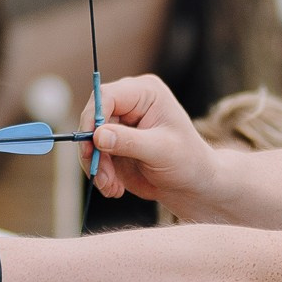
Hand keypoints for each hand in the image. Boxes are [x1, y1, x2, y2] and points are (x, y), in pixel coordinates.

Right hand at [83, 75, 226, 213]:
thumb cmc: (187, 161)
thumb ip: (129, 142)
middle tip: (100, 176)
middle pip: (93, 119)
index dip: (93, 118)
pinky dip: (100, 174)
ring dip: (96, 167)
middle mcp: (128, 103)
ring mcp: (118, 124)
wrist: (192, 185)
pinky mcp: (112, 144)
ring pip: (90, 141)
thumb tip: (98, 136)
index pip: (107, 96)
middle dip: (93, 150)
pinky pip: (94, 157)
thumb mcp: (162, 151)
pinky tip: (115, 189)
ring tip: (112, 188)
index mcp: (145, 92)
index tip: (90, 145)